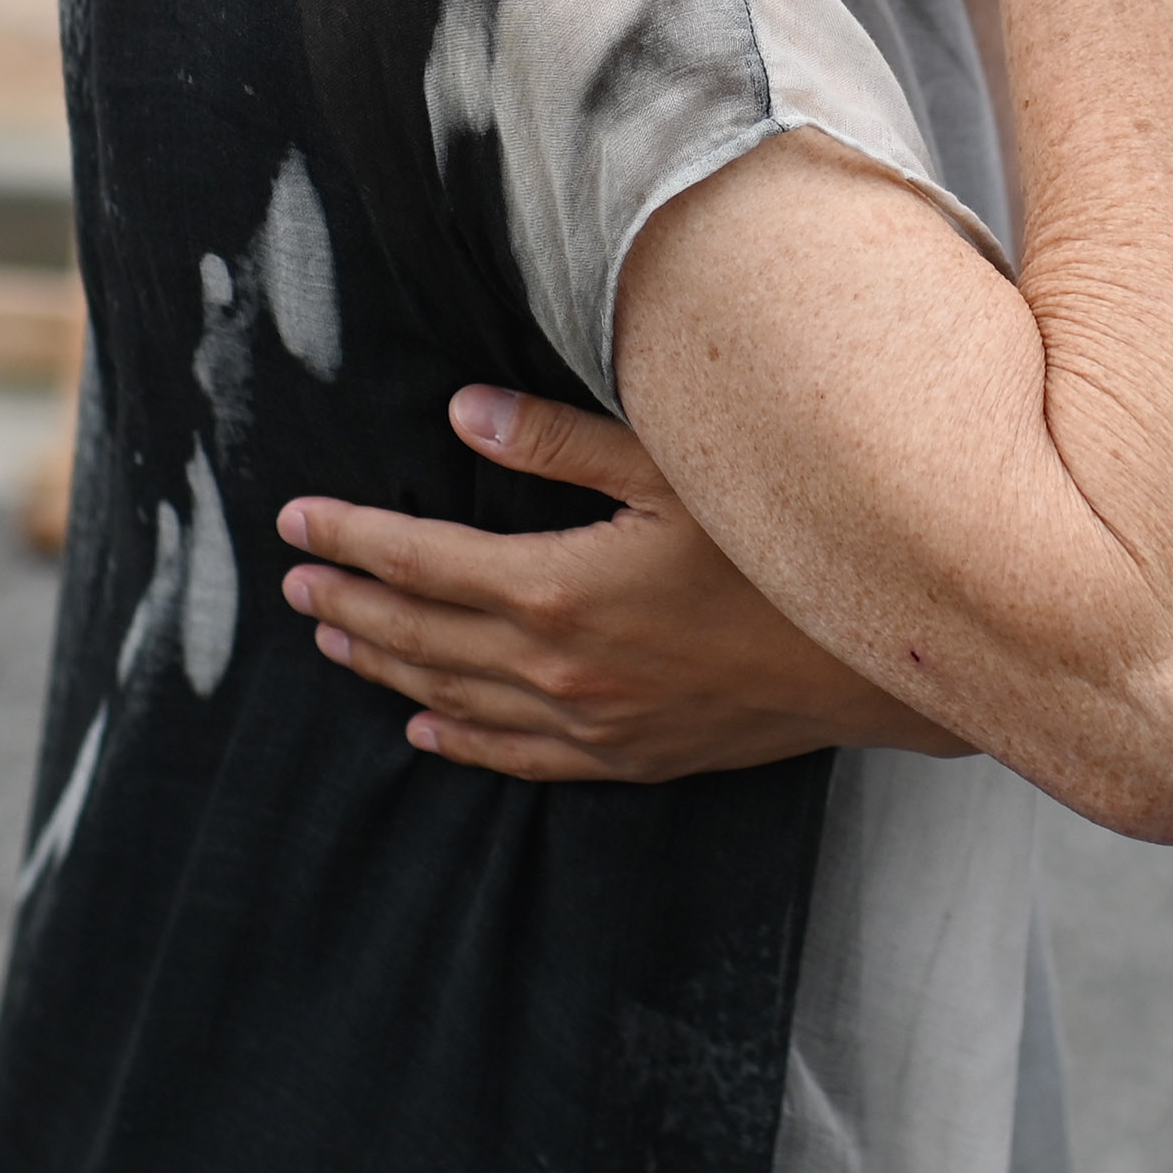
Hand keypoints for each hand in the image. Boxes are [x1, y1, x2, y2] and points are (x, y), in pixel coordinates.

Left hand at [275, 389, 963, 781]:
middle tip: (293, 583)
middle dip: (348, 604)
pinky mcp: (629, 757)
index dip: (350, 540)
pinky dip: (461, 741)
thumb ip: (562, 443)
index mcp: (557, 589)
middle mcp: (558, 668)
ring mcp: (591, 724)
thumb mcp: (677, 469)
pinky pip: (518, 757)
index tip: (295, 523)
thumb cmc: (784, 550)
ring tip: (333, 642)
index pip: (420, 562)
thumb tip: (463, 416)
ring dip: (386, 667)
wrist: (879, 661)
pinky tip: (426, 729)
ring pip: (455, 699)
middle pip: (421, 635)